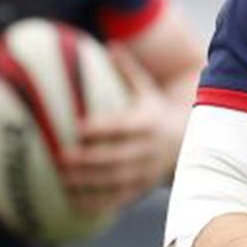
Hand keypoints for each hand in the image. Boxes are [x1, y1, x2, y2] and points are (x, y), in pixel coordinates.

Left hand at [62, 51, 184, 214]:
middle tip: (60, 157)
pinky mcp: (140, 189)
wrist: (186, 144)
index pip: (123, 126)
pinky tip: (72, 200)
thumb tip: (110, 44)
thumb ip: (127, 69)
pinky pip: (117, 199)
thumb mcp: (147, 88)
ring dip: (87, 182)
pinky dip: (96, 202)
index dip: (101, 128)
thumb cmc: (154, 111)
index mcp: (148, 122)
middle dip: (88, 160)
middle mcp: (148, 150)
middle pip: (116, 157)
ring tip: (60, 178)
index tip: (77, 127)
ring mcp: (145, 172)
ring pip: (114, 181)